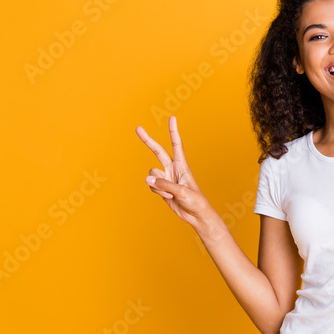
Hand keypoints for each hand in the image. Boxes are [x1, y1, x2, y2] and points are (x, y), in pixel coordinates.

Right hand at [136, 116, 214, 231]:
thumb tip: (148, 179)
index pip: (176, 145)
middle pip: (158, 151)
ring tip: (171, 194)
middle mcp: (173, 169)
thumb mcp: (182, 192)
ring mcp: (166, 178)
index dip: (173, 132)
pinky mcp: (161, 188)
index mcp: (182, 165)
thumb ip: (165, 185)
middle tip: (137, 128)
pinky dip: (158, 192)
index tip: (172, 118)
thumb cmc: (195, 201)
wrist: (195, 215)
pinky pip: (152, 186)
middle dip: (148, 140)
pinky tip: (169, 198)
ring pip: (152, 174)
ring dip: (159, 185)